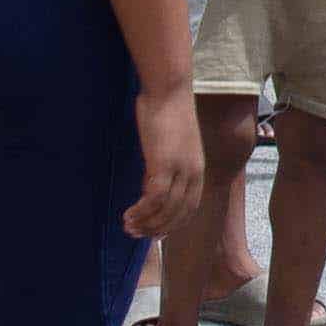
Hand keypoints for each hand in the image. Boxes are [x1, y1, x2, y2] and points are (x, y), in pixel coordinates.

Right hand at [125, 86, 204, 242]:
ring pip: (164, 211)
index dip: (172, 223)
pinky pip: (153, 199)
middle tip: (137, 235)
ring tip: (128, 228)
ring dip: (145, 223)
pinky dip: (140, 211)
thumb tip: (151, 181)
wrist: (169, 89)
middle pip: (178, 214)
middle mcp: (193, 174)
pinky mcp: (163, 165)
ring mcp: (180, 171)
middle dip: (157, 229)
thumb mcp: (171, 143)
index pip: (189, 208)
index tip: (155, 232)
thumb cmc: (167, 110)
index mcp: (197, 169)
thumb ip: (165, 164)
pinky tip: (127, 215)